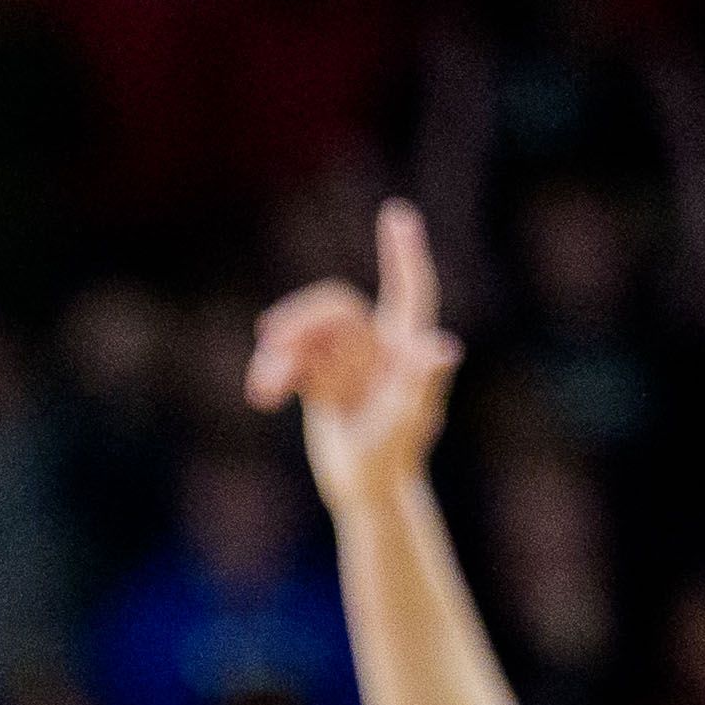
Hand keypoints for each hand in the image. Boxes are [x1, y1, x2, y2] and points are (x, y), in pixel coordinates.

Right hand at [245, 198, 464, 513]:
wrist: (366, 490)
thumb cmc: (395, 456)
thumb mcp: (408, 421)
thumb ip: (421, 383)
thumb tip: (442, 349)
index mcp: (405, 346)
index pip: (409, 290)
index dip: (403, 253)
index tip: (397, 214)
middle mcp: (377, 345)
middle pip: (335, 308)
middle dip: (303, 319)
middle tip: (271, 339)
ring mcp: (346, 360)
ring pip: (306, 334)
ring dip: (281, 355)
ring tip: (264, 389)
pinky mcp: (320, 378)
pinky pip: (290, 361)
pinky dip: (274, 374)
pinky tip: (262, 396)